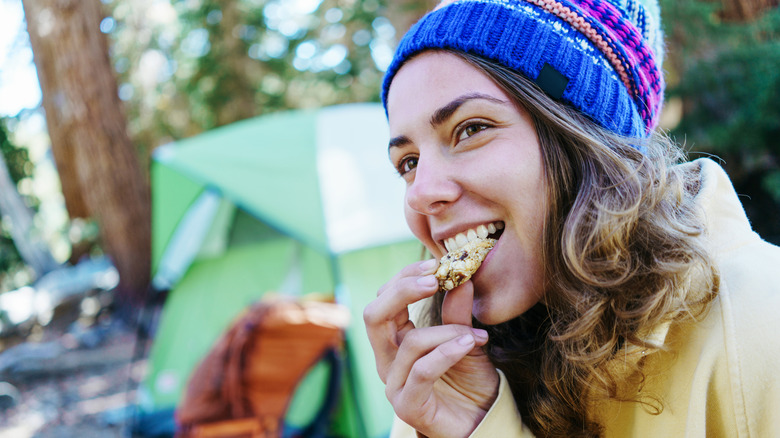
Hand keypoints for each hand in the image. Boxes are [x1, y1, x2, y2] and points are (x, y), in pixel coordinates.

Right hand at [364, 259, 499, 437]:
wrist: (484, 421)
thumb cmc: (471, 382)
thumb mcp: (466, 338)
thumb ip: (458, 312)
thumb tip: (462, 276)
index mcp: (394, 340)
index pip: (384, 300)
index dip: (405, 277)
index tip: (436, 263)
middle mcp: (387, 361)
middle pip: (374, 315)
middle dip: (403, 290)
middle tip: (435, 277)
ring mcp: (394, 385)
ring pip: (408, 343)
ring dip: (446, 331)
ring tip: (475, 333)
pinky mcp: (407, 406)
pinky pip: (421, 371)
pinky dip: (446, 353)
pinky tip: (470, 343)